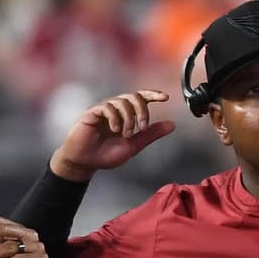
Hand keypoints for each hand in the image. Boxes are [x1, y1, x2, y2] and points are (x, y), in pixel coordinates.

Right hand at [49, 89, 175, 181]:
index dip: (153, 94)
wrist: (86, 162)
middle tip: (143, 128)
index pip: (141, 98)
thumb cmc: (106, 154)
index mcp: (126, 114)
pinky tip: (115, 130)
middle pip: (134, 96)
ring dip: (129, 119)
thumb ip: (151, 134)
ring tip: (125, 134)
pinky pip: (107, 107)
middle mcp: (115, 109)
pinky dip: (115, 118)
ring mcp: (103, 109)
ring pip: (122, 101)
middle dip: (142, 111)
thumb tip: (172, 125)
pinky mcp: (92, 113)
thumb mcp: (134, 145)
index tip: (166, 98)